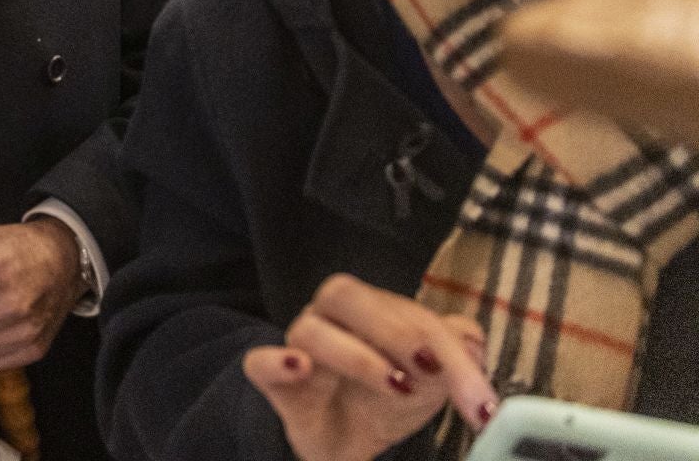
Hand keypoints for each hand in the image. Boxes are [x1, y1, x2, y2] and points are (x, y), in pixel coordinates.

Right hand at [241, 273, 496, 460]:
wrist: (347, 443)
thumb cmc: (385, 400)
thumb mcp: (431, 383)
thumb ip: (454, 357)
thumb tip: (472, 343)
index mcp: (370, 310)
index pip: (406, 308)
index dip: (448, 349)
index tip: (480, 399)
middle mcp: (329, 318)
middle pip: (348, 295)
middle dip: (399, 333)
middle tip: (433, 373)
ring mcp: (297, 347)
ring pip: (310, 329)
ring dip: (357, 356)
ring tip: (396, 388)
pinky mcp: (272, 382)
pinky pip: (258, 362)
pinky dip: (276, 362)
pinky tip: (300, 368)